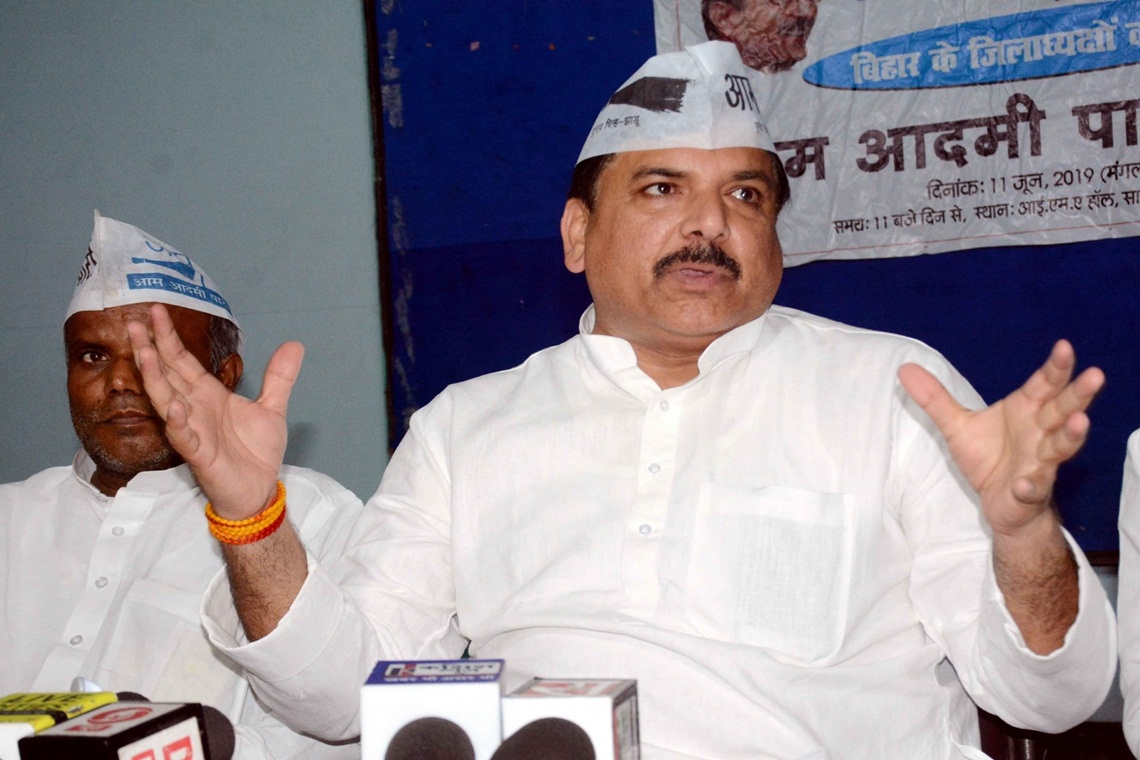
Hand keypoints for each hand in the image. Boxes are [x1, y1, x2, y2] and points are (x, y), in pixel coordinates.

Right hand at [128, 303, 303, 518]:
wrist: (259, 490)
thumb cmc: (256, 452)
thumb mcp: (272, 407)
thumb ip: (279, 376)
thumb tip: (294, 344)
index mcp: (208, 395)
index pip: (182, 361)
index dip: (169, 337)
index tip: (157, 311)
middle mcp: (194, 409)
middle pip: (167, 374)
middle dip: (150, 349)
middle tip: (134, 322)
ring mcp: (193, 430)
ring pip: (166, 400)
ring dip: (155, 377)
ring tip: (144, 352)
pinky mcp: (199, 454)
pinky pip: (183, 436)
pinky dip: (177, 422)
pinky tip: (174, 407)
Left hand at [898, 340, 1103, 537]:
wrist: (1000, 504)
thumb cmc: (988, 459)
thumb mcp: (957, 426)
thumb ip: (935, 398)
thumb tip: (904, 368)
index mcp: (1027, 410)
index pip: (1044, 384)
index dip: (1055, 367)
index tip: (1065, 346)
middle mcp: (1040, 433)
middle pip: (1063, 409)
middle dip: (1079, 394)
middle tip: (1095, 375)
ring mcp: (1040, 463)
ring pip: (1061, 446)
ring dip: (1071, 435)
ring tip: (1080, 422)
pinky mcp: (1031, 491)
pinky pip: (1033, 487)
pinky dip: (1031, 485)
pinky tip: (1026, 483)